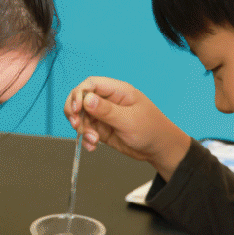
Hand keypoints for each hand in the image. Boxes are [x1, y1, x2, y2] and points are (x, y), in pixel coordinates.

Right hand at [63, 77, 191, 180]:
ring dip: (82, 129)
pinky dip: (86, 139)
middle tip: (76, 125)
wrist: (158, 149)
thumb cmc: (151, 130)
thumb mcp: (128, 120)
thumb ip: (106, 110)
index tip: (76, 109)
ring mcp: (104, 115)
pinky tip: (92, 146)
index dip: (78, 95)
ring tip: (93, 140)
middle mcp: (108, 101)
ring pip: (82, 117)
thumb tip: (87, 99)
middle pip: (81, 99)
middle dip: (75, 112)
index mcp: (117, 91)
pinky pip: (87, 131)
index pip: (91, 85)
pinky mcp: (102, 129)